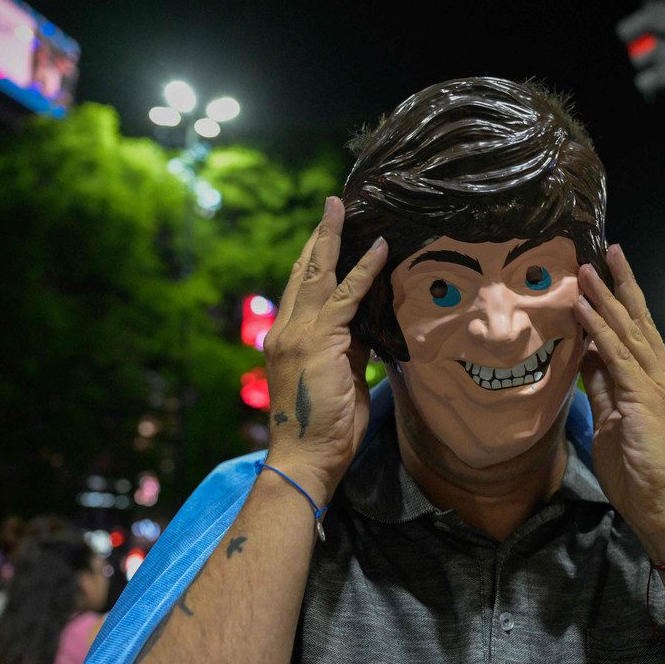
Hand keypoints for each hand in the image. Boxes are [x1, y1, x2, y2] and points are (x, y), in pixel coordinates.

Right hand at [262, 197, 387, 501]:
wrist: (306, 458)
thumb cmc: (325, 429)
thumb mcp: (341, 379)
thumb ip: (350, 348)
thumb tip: (369, 325)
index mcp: (287, 339)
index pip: (302, 290)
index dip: (315, 260)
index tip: (327, 235)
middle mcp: (285, 330)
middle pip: (303, 273)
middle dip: (319, 238)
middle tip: (333, 206)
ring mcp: (297, 334)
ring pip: (319, 275)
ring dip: (333, 238)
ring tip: (344, 209)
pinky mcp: (319, 341)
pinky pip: (346, 297)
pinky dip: (364, 270)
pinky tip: (379, 248)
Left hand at [573, 244, 664, 560]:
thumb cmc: (640, 475)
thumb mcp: (612, 423)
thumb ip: (602, 389)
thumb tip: (585, 356)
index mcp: (654, 382)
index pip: (638, 332)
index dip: (623, 301)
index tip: (607, 272)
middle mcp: (660, 377)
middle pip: (638, 321)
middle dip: (620, 285)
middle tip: (605, 250)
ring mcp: (655, 387)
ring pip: (627, 332)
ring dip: (604, 299)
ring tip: (586, 270)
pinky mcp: (643, 400)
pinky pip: (617, 358)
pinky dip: (599, 332)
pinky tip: (583, 311)